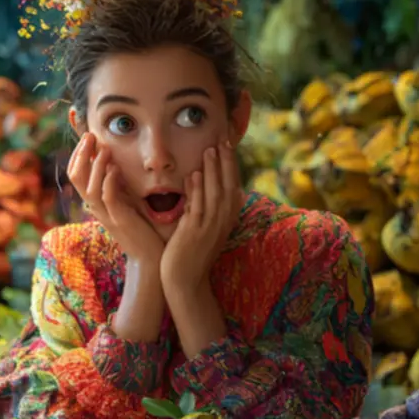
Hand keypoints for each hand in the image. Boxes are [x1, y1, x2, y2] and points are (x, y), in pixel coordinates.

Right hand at [68, 132, 164, 267]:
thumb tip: (113, 164)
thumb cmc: (140, 229)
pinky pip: (107, 198)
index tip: (87, 137)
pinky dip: (109, 181)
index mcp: (95, 202)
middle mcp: (95, 207)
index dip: (78, 154)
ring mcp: (106, 214)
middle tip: (90, 136)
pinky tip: (115, 169)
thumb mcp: (125, 202)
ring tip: (105, 149)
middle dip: (81, 154)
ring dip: (95, 165)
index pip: (76, 174)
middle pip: (76, 178)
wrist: (149, 256)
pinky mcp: (119, 220)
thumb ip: (117, 186)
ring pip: (89, 187)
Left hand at [161, 142, 241, 294]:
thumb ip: (207, 206)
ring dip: (213, 170)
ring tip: (211, 149)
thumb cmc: (192, 254)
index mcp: (227, 219)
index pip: (233, 185)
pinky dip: (198, 189)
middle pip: (228, 185)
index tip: (228, 144)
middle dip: (226, 161)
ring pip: (215, 193)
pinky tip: (196, 173)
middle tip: (224, 138)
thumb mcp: (205, 227)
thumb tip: (212, 184)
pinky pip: (199, 206)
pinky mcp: (195, 232)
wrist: (185, 281)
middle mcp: (223, 221)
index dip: (230, 164)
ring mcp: (210, 227)